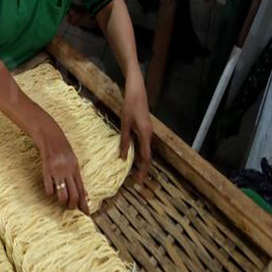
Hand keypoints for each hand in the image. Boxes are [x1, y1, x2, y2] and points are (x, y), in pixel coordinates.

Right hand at [33, 113, 87, 210]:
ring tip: (61, 202)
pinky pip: (49, 187)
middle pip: (73, 194)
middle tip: (70, 208)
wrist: (50, 135)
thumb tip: (84, 194)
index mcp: (76, 168)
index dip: (84, 203)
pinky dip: (50, 193)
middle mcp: (68, 170)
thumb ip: (77, 177)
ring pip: (62, 193)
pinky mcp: (46, 169)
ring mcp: (57, 170)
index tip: (86, 213)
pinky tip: (50, 192)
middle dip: (73, 205)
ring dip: (62, 201)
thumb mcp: (73, 161)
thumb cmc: (63, 149)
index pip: (82, 190)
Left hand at [120, 66, 151, 182]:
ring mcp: (147, 131)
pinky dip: (138, 151)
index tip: (139, 181)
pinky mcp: (144, 128)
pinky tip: (130, 154)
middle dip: (142, 168)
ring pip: (144, 149)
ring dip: (140, 160)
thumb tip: (122, 157)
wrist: (137, 91)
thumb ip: (124, 140)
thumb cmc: (130, 106)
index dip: (143, 170)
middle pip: (147, 155)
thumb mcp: (125, 124)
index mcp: (146, 135)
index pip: (146, 157)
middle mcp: (149, 135)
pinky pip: (142, 143)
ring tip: (133, 170)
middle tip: (135, 179)